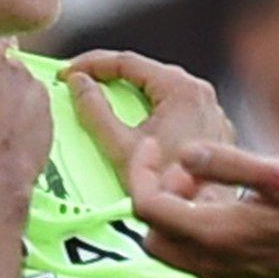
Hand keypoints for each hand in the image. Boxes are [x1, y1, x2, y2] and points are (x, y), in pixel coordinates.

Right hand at [62, 50, 234, 199]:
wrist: (204, 216)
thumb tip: (78, 83)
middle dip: (109, 77)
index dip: (91, 64)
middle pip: (145, 74)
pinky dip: (149, 111)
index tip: (67, 72)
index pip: (128, 61)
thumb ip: (95, 111)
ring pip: (160, 92)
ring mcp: (210, 112)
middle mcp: (201, 93)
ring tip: (101, 102)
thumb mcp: (121, 147)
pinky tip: (132, 124)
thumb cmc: (167, 187)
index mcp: (181, 89)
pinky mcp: (211, 131)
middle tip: (79, 83)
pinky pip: (174, 110)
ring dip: (129, 94)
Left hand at [127, 140, 278, 277]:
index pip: (148, 208)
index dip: (142, 173)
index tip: (155, 146)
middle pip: (151, 233)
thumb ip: (230, 164)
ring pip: (169, 251)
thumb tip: (185, 153)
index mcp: (217, 236)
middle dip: (158, 196)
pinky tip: (226, 209)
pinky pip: (194, 261)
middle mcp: (212, 266)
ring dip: (175, 216)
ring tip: (209, 187)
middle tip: (189, 171)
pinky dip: (193, 233)